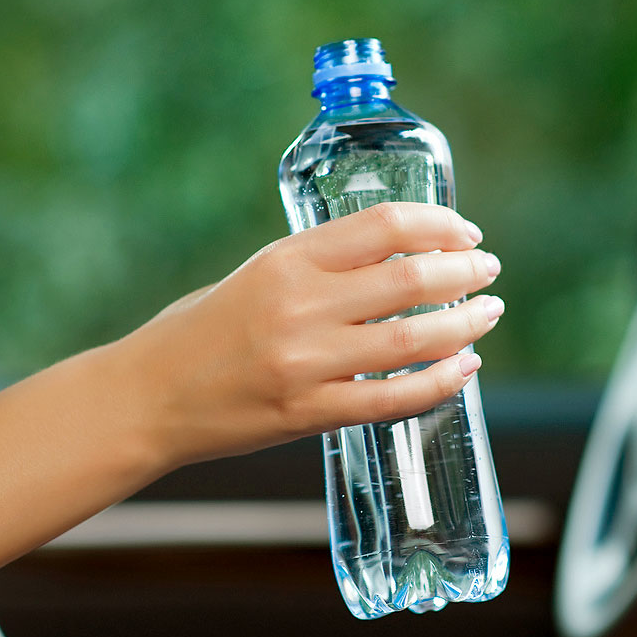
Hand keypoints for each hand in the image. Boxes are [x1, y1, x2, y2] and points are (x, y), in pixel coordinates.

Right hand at [116, 202, 503, 471]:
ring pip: (412, 338)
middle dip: (464, 271)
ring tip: (488, 314)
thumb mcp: (256, 274)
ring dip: (464, 324)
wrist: (147, 396)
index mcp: (285, 259)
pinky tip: (464, 368)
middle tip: (489, 271)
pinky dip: (439, 382)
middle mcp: (299, 305)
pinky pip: (392, 397)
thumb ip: (320, 266)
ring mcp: (305, 362)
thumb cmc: (200, 330)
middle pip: (410, 278)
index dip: (439, 225)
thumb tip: (399, 260)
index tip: (466, 232)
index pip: (384, 226)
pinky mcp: (308, 412)